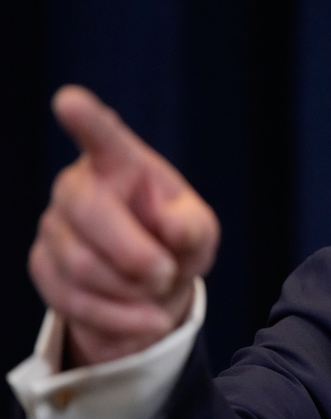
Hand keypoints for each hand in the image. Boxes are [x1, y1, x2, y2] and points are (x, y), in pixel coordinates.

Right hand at [28, 86, 219, 366]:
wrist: (150, 292)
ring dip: (131, 292)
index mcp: (121, 164)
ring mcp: (53, 226)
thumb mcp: (199, 234)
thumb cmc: (176, 244)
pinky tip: (144, 318)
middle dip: (134, 255)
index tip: (69, 100)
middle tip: (166, 275)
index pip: (103, 138)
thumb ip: (192, 226)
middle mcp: (77, 186)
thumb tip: (171, 227)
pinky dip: (119, 318)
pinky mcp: (43, 266)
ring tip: (158, 293)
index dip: (87, 119)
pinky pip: (74, 300)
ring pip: (82, 265)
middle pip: (90, 214)